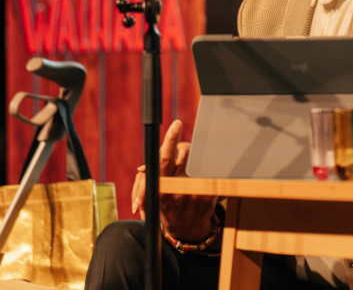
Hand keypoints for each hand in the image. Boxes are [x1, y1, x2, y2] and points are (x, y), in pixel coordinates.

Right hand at [130, 119, 218, 241]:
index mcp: (161, 187)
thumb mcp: (154, 194)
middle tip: (180, 141)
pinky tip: (199, 175)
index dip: (171, 139)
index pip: (165, 158)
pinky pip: (208, 170)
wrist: (186, 228)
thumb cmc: (167, 205)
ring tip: (186, 167)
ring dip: (190, 157)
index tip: (176, 124)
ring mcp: (195, 191)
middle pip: (184, 152)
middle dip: (182, 144)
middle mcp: (178, 188)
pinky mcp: (209, 193)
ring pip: (196, 159)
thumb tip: (142, 168)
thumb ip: (149, 177)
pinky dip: (203, 168)